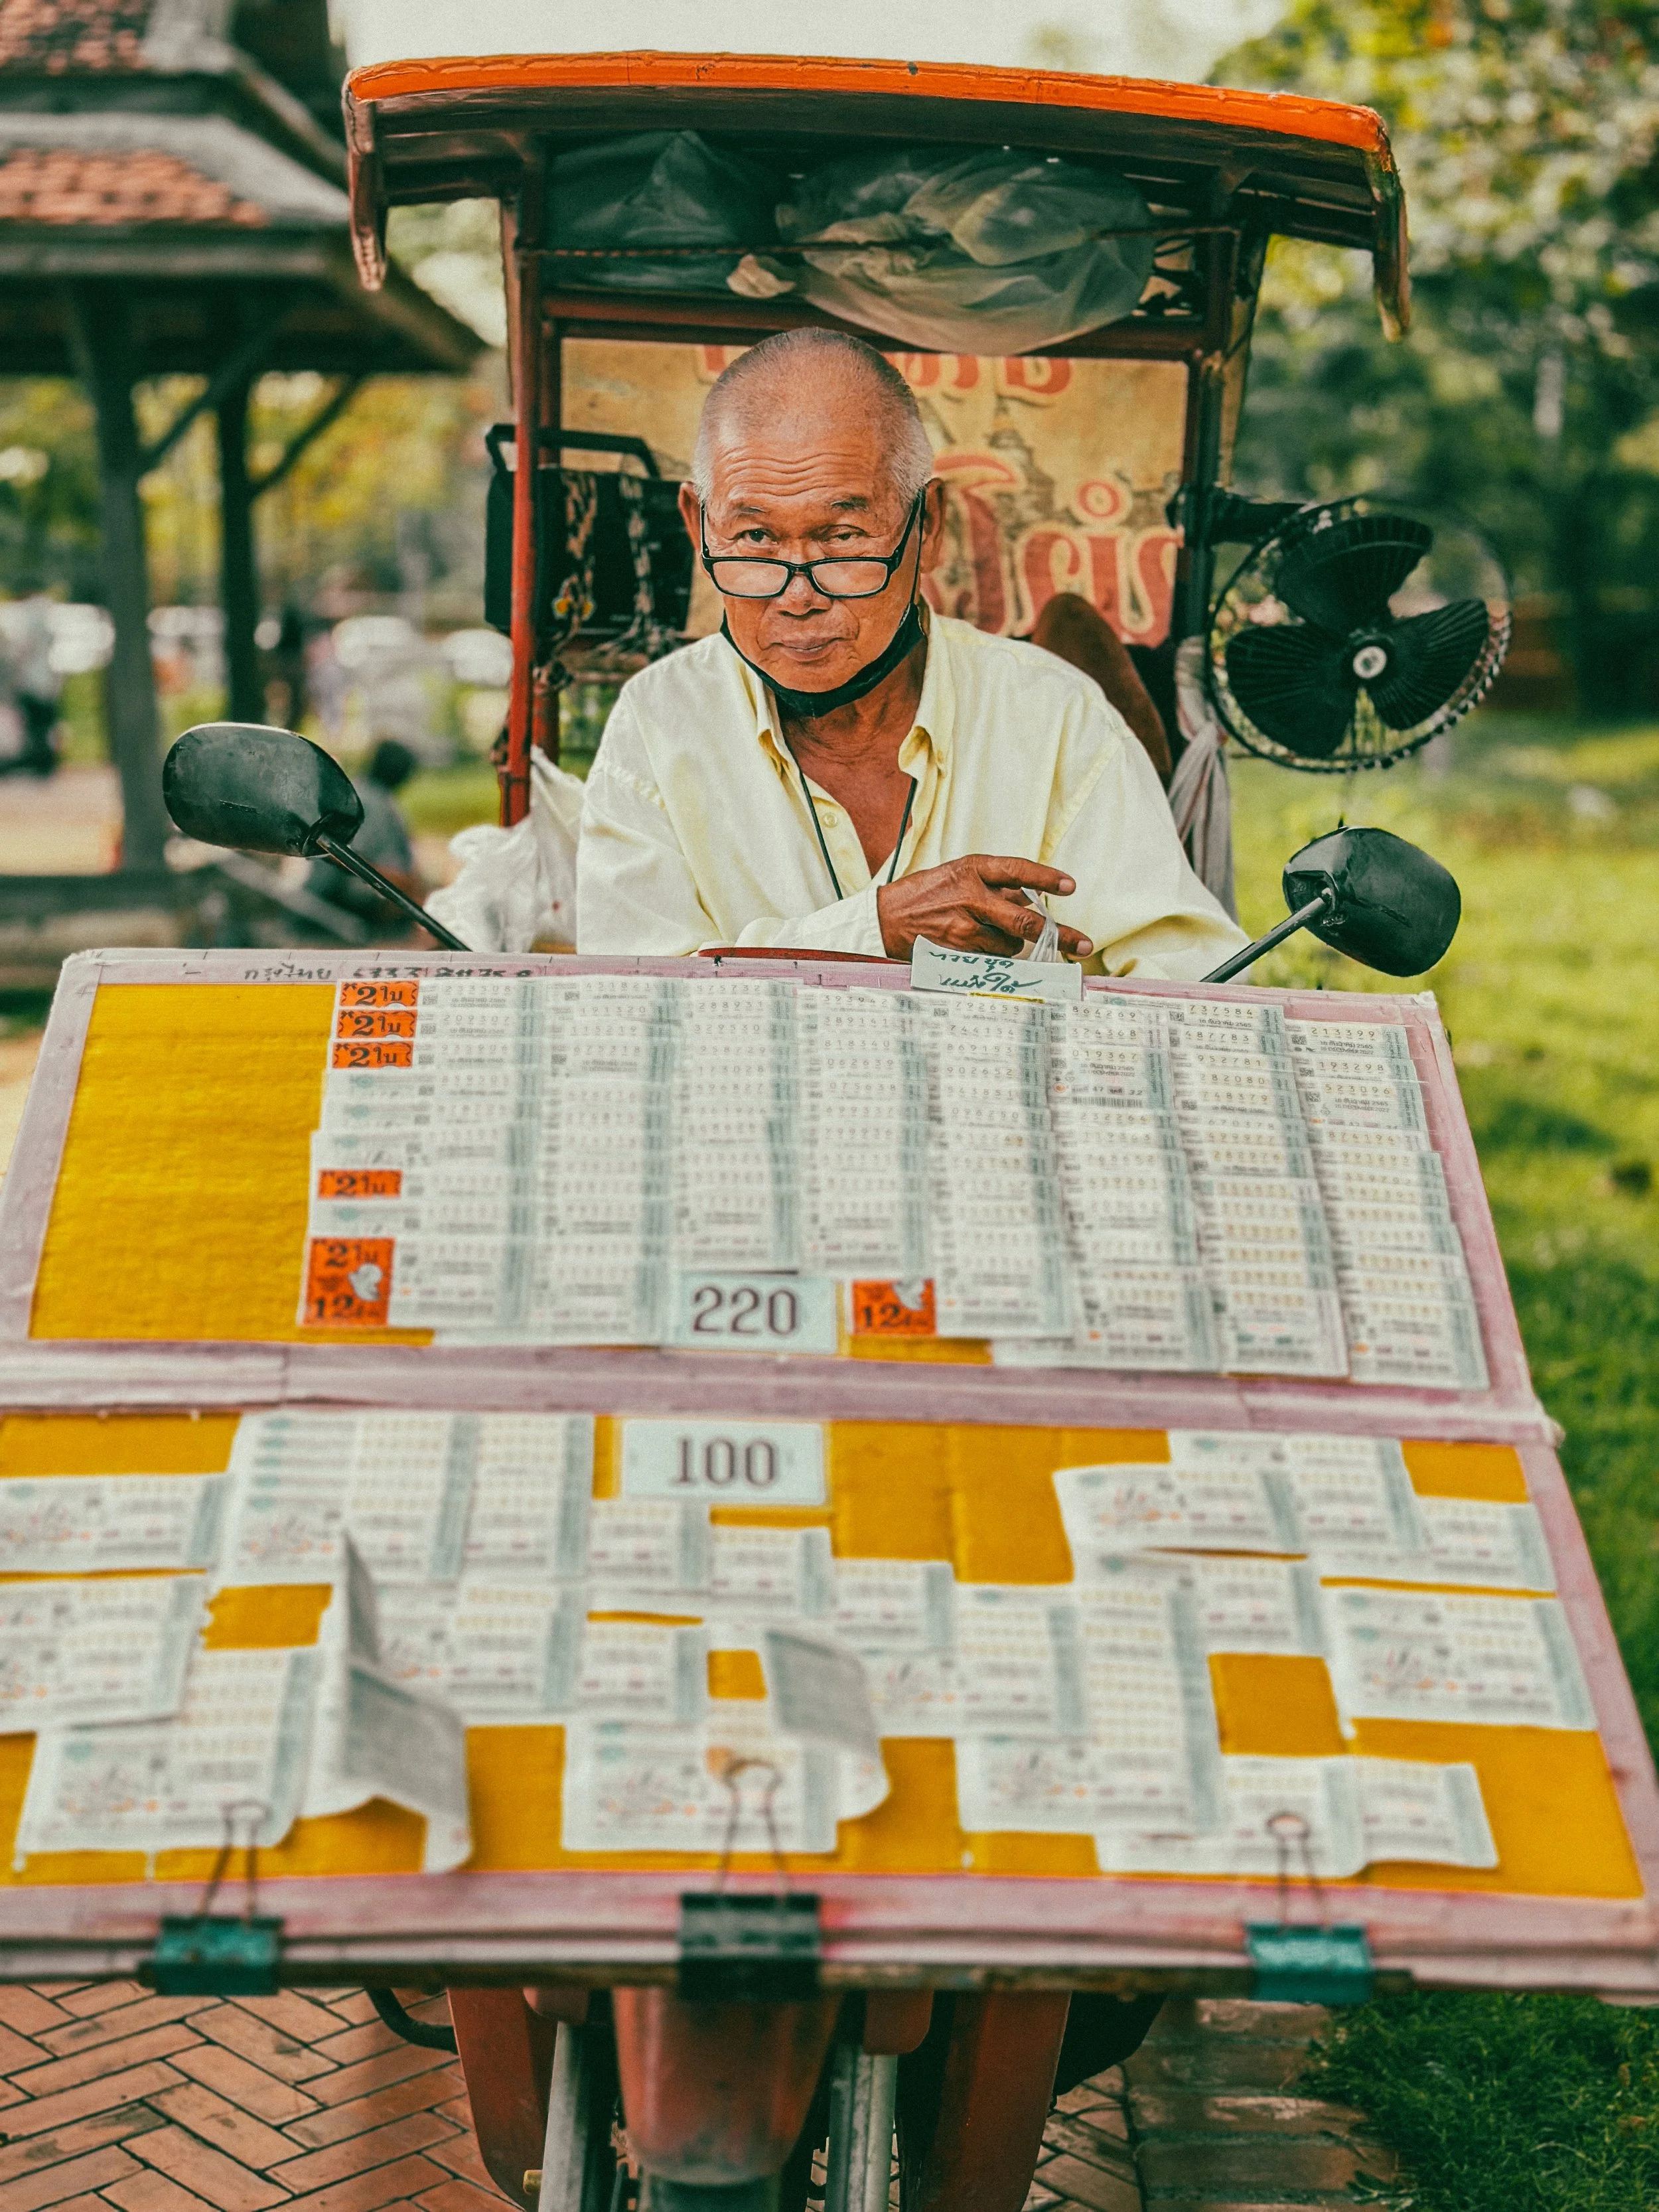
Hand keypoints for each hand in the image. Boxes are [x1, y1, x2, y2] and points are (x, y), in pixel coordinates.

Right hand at [876, 856, 1092, 960]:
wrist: (883, 919)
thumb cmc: (923, 895)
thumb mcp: (957, 875)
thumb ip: (993, 886)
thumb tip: (1031, 898)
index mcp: (971, 869)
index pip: (1017, 870)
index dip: (1046, 878)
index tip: (1070, 886)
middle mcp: (970, 896)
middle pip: (1025, 920)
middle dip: (1058, 935)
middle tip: (1082, 944)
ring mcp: (963, 928)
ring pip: (1009, 945)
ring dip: (1009, 944)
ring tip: (985, 935)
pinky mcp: (957, 952)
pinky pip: (990, 960)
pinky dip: (991, 958)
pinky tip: (973, 948)